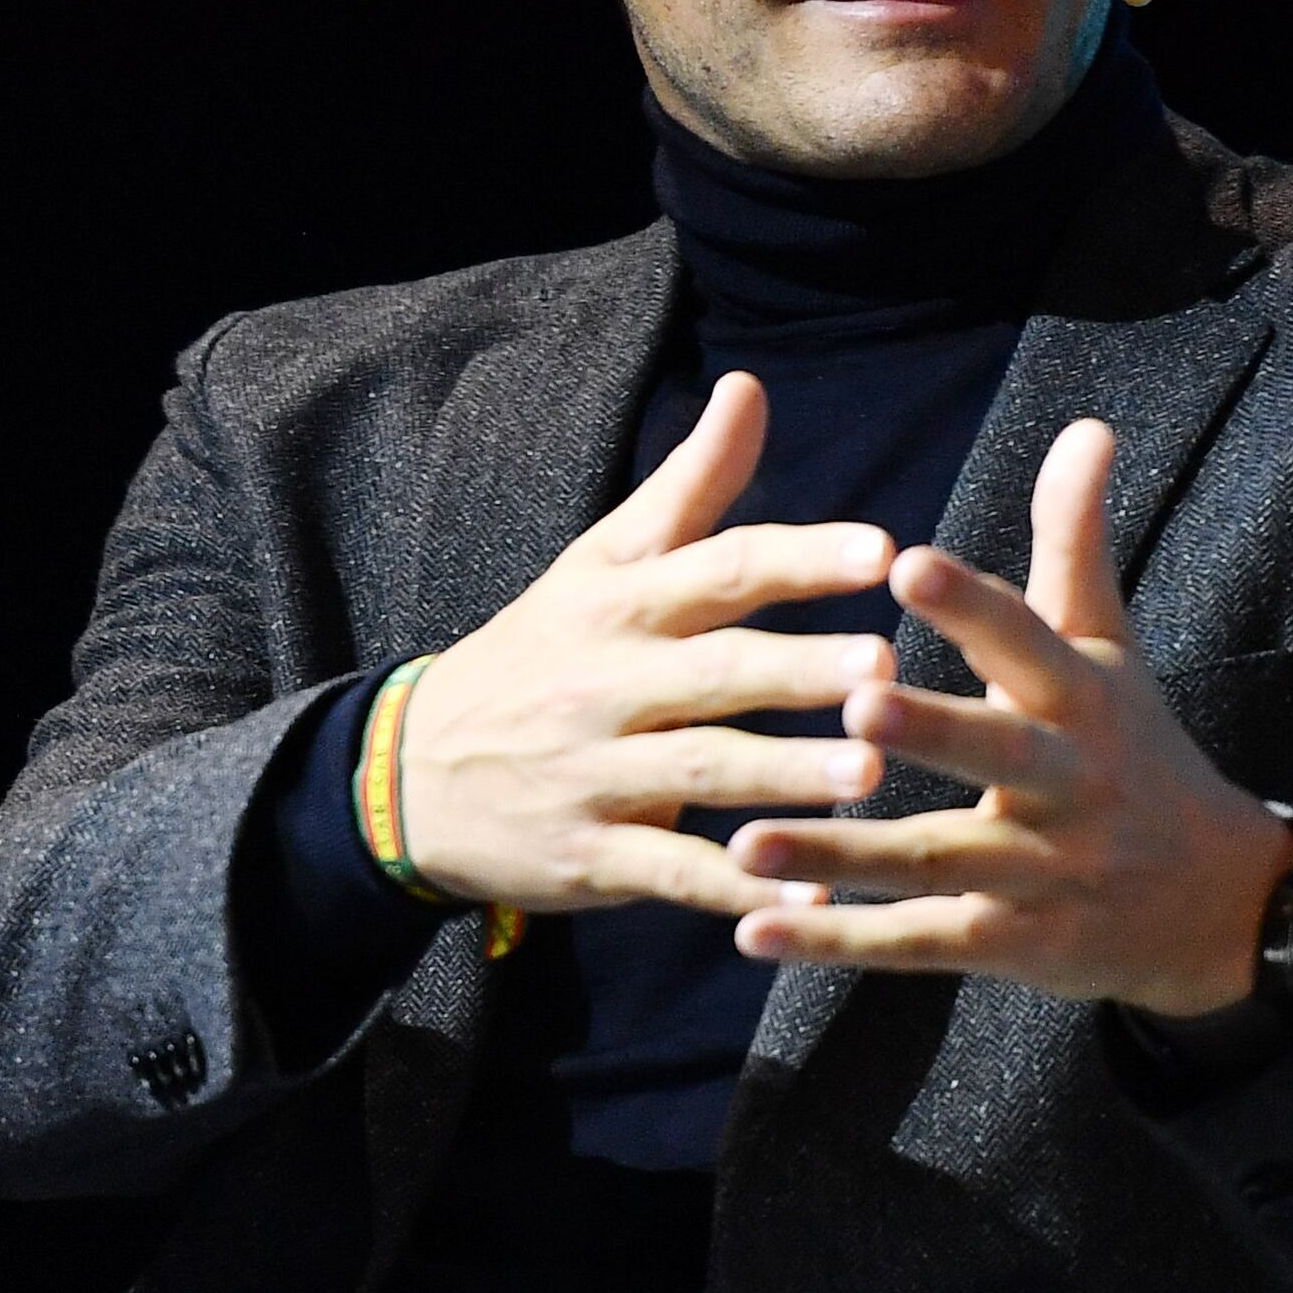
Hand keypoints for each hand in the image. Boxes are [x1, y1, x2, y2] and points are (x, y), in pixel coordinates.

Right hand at [390, 372, 903, 919]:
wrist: (409, 774)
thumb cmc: (537, 655)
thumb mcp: (598, 565)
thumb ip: (689, 487)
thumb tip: (749, 390)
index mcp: (617, 605)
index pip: (716, 569)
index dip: (797, 558)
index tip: (879, 550)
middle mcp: (603, 684)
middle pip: (712, 672)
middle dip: (797, 669)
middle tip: (884, 667)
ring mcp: (593, 775)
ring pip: (697, 775)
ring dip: (782, 777)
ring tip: (868, 777)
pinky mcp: (589, 857)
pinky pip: (670, 876)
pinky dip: (737, 892)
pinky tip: (811, 903)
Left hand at [724, 418, 1292, 1011]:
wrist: (1213, 904)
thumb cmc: (1131, 750)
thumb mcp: (1108, 651)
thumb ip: (1076, 545)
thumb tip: (1086, 427)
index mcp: (1081, 701)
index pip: (1028, 641)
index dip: (973, 604)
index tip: (905, 558)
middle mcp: (1069, 786)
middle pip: (997, 759)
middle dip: (931, 733)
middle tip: (850, 705)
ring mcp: (1043, 874)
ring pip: (937, 862)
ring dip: (841, 857)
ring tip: (745, 841)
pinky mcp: (1014, 946)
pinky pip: (918, 944)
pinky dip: (837, 942)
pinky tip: (752, 930)